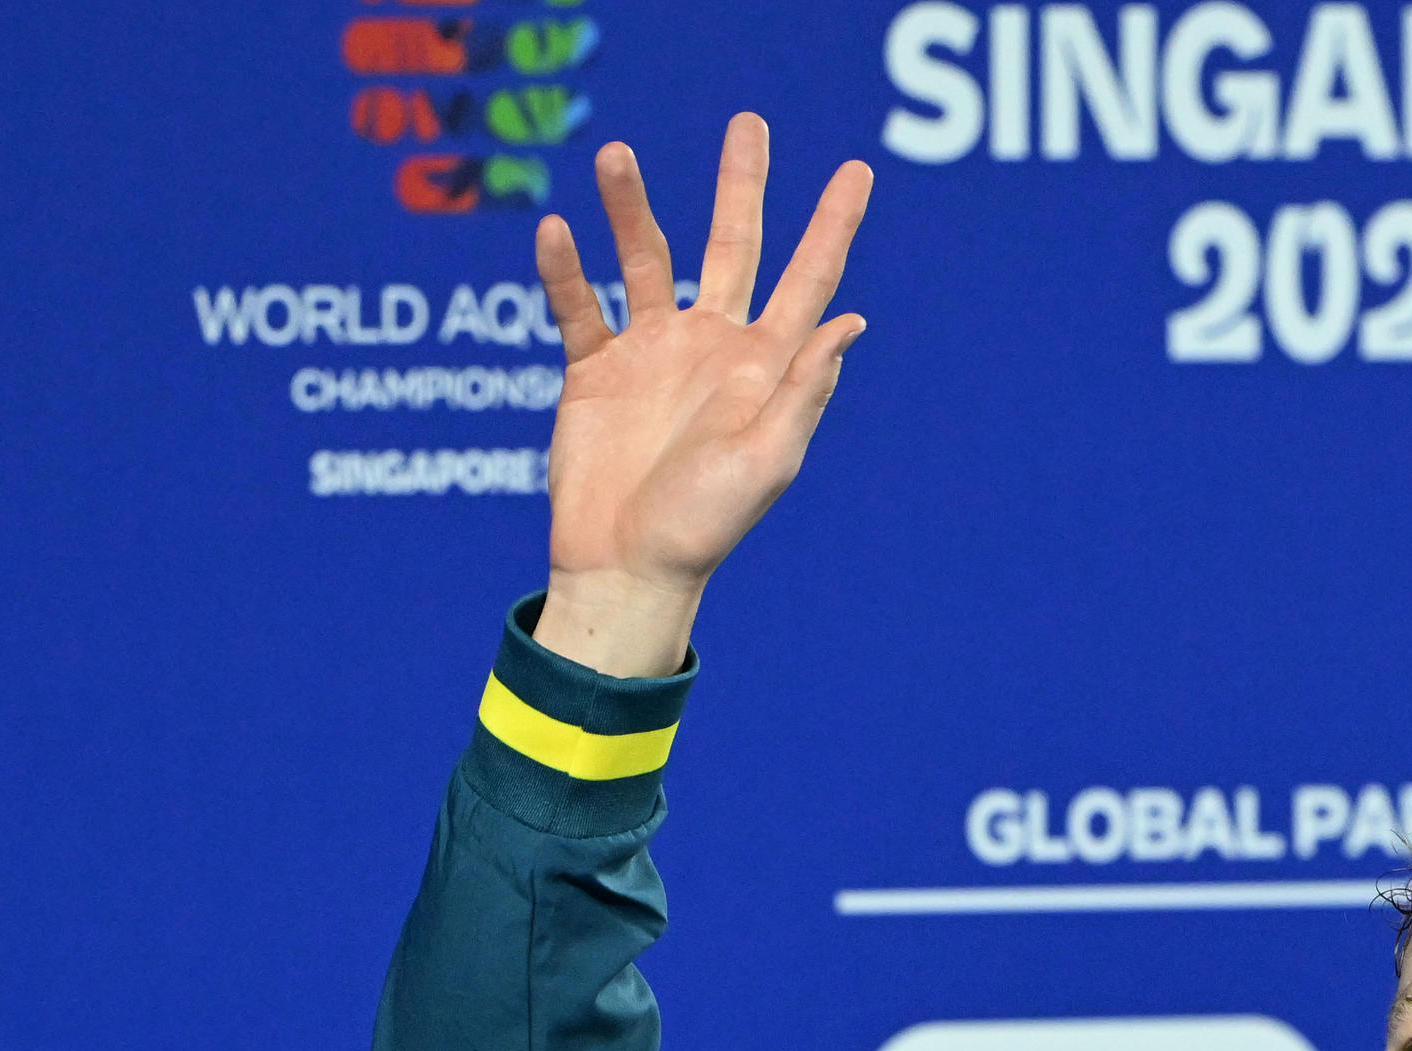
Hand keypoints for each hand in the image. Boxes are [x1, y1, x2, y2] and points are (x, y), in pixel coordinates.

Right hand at [532, 114, 872, 675]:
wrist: (626, 566)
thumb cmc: (706, 527)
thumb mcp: (767, 461)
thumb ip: (803, 389)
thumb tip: (850, 322)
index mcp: (764, 366)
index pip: (807, 280)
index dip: (832, 226)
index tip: (856, 171)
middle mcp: (711, 346)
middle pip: (732, 244)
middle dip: (742, 184)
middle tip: (750, 123)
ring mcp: (652, 351)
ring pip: (642, 256)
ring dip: (627, 206)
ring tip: (613, 155)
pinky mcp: (595, 368)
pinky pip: (577, 304)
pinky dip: (563, 268)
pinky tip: (555, 230)